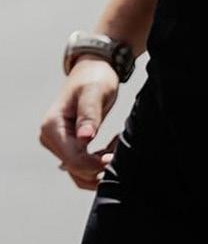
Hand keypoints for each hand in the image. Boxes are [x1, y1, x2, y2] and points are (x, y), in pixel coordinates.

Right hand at [39, 58, 119, 190]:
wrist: (92, 70)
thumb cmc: (94, 78)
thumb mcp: (94, 92)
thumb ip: (89, 114)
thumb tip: (85, 138)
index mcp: (52, 127)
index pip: (73, 160)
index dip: (95, 164)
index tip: (115, 156)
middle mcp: (50, 138)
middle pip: (75, 170)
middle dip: (99, 166)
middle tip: (121, 149)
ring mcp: (58, 144)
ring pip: (79, 173)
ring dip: (100, 167)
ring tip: (118, 146)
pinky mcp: (68, 146)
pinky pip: (83, 165)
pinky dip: (98, 162)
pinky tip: (113, 147)